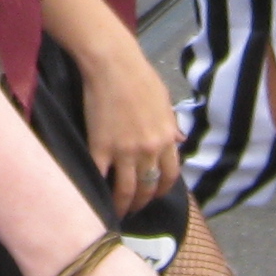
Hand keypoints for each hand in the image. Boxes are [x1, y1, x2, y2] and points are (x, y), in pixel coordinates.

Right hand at [77, 27, 182, 216]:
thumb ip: (171, 124)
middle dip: (142, 202)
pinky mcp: (100, 148)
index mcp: (166, 138)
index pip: (170, 175)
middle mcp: (149, 150)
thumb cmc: (140, 76)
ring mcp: (124, 151)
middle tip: (135, 208)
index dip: (162, 189)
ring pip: (126, 190)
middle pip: (148, 186)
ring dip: (123, 205)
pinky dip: (98, 189)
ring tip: (117, 211)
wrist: (113, 64)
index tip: (154, 194)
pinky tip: (95, 197)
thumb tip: (179, 140)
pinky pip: (100, 176)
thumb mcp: (164, 101)